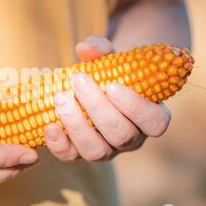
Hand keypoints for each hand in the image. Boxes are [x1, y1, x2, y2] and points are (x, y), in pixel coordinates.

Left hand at [44, 36, 170, 161]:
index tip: (112, 86)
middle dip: (98, 109)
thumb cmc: (109, 70)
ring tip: (61, 98)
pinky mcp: (80, 152)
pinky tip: (50, 125)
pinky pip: (71, 157)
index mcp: (150, 117)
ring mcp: (107, 149)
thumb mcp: (111, 55)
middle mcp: (132, 138)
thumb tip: (85, 48)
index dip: (136, 108)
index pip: (155, 123)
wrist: (92, 84)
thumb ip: (101, 48)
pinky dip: (59, 144)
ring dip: (77, 126)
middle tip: (79, 81)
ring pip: (97, 152)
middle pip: (122, 136)